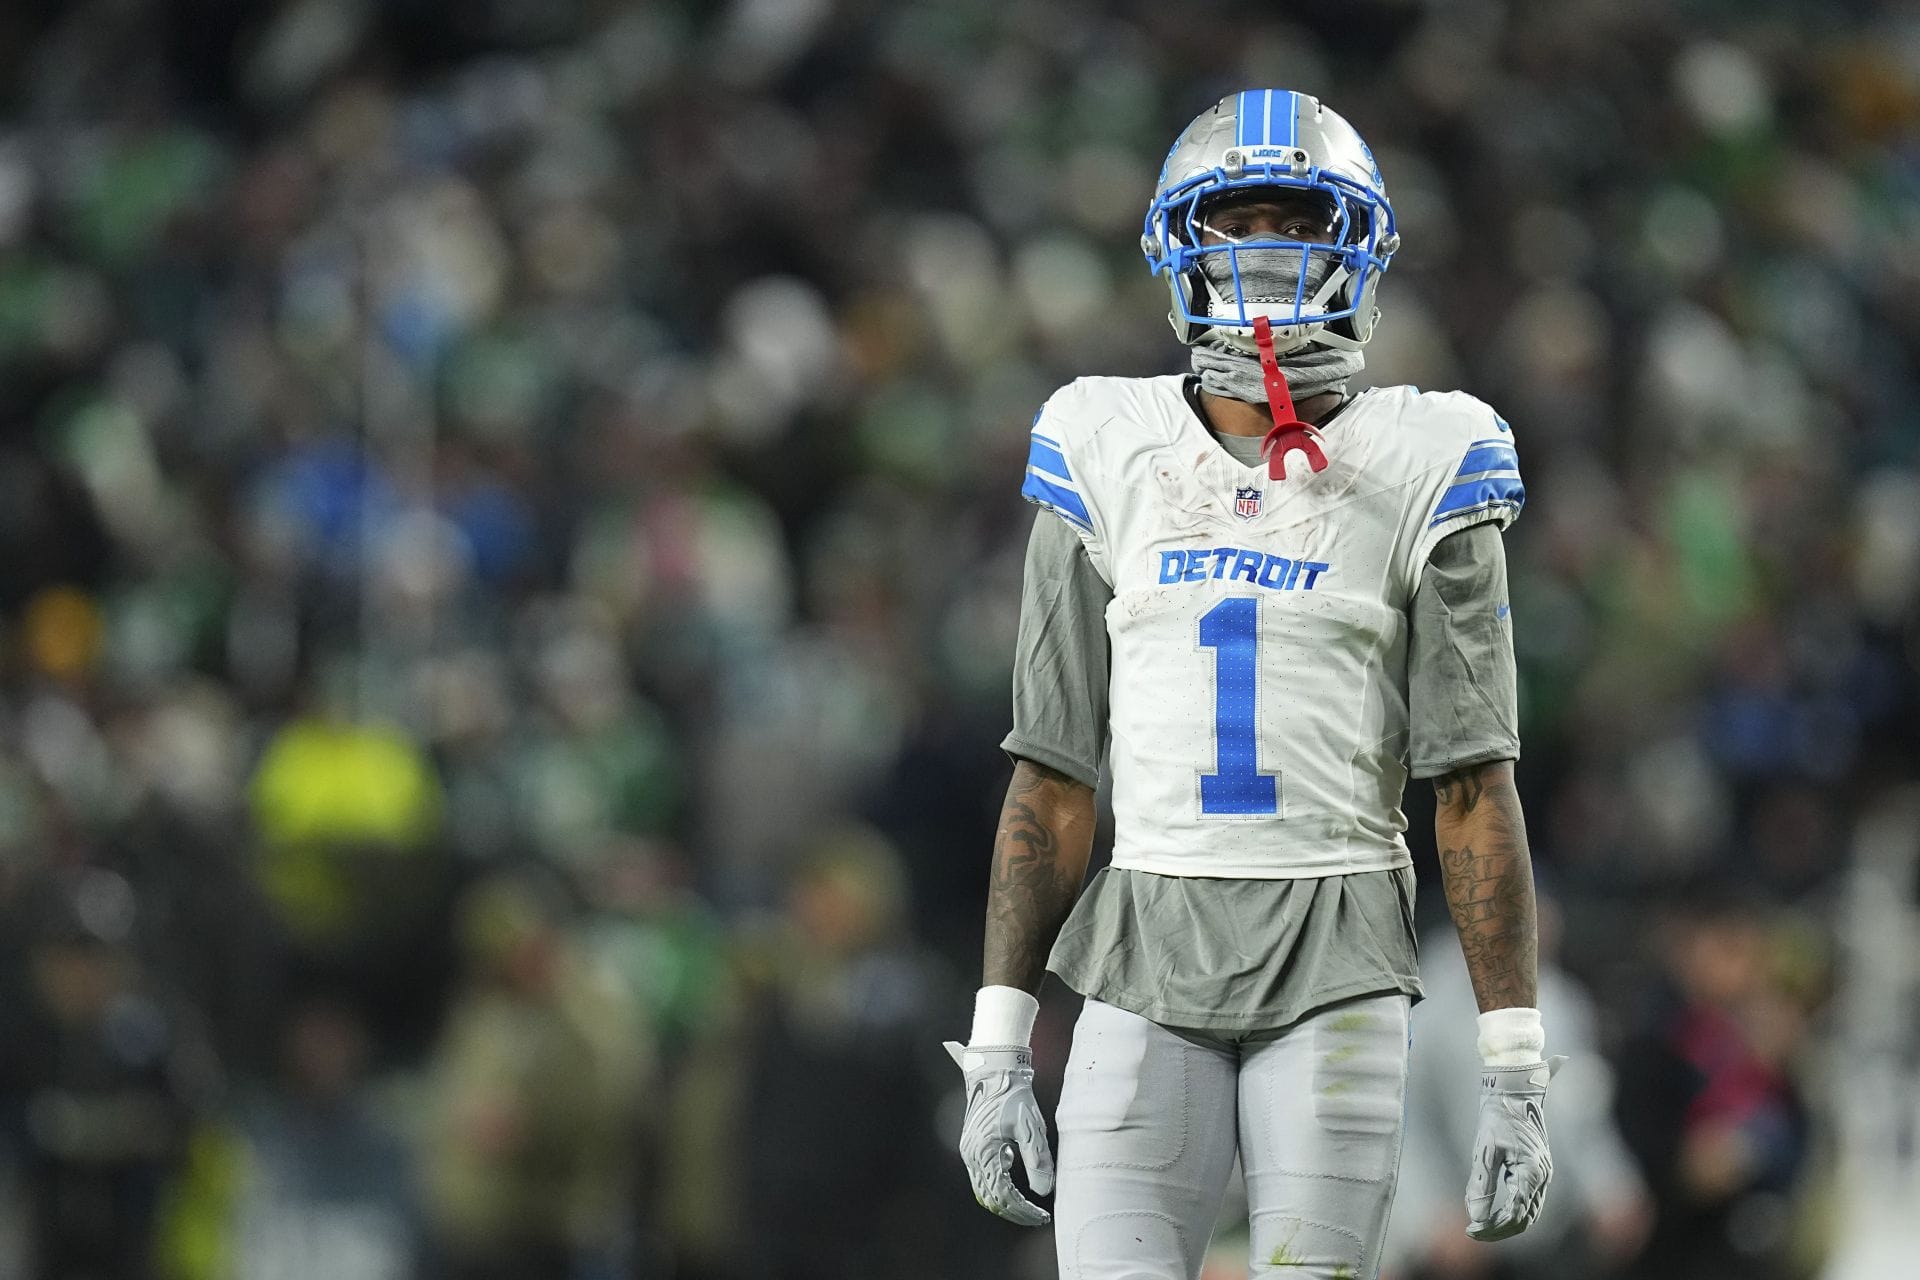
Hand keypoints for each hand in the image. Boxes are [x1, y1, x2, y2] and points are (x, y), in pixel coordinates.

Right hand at [944, 1040, 1053, 1225]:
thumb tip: (1043, 1191)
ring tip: (1029, 1205)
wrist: (995, 1071)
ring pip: (985, 1190)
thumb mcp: (1031, 1128)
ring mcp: (969, 1152)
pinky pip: (983, 1176)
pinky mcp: (972, 1146)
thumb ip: (1037, 1161)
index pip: (1004, 1196)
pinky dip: (999, 1184)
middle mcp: (971, 1156)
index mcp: (985, 1153)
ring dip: (1006, 1201)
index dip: (1023, 1211)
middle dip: (1015, 1212)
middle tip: (1038, 1217)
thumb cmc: (1014, 1097)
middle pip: (991, 1199)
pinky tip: (1015, 1172)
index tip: (1041, 1216)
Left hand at [1465, 1056, 1565, 1240]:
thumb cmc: (1497, 1117)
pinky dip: (1513, 1211)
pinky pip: (1529, 1200)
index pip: (1514, 1214)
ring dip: (1506, 1222)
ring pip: (1529, 1212)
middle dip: (1499, 1229)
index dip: (1492, 1227)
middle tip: (1473, 1232)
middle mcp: (1542, 1177)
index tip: (1470, 1230)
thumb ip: (1481, 1184)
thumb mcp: (1484, 1150)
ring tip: (1481, 1225)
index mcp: (1531, 1172)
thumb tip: (1476, 1216)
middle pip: (1524, 1218)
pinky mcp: (1538, 1171)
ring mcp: (1543, 1175)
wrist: (1513, 1093)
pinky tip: (1493, 1211)